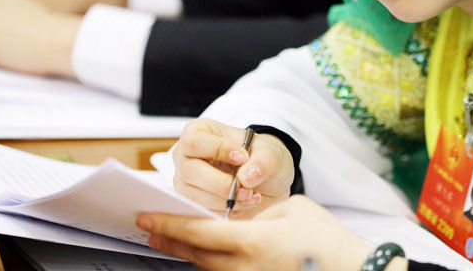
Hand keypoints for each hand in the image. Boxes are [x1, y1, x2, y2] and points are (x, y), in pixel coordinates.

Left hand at [137, 195, 406, 270]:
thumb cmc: (326, 239)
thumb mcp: (292, 208)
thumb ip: (258, 213)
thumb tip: (239, 219)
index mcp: (251, 241)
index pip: (197, 232)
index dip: (168, 224)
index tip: (145, 217)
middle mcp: (243, 268)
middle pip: (194, 255)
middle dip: (168, 240)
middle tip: (147, 228)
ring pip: (206, 270)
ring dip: (185, 254)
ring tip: (169, 240)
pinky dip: (209, 265)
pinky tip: (203, 255)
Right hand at [172, 119, 295, 217]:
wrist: (266, 181)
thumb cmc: (261, 158)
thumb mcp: (270, 153)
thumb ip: (263, 161)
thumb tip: (246, 178)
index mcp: (200, 132)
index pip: (194, 141)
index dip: (217, 150)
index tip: (244, 158)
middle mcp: (186, 157)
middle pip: (189, 171)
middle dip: (220, 184)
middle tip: (248, 189)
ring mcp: (185, 182)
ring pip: (192, 196)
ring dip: (224, 200)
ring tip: (251, 196)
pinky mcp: (191, 204)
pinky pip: (199, 211)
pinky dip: (224, 211)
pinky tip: (244, 204)